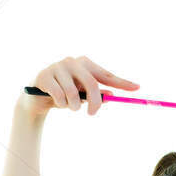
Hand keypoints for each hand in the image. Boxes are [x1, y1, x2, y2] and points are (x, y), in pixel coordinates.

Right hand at [20, 55, 139, 117]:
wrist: (38, 97)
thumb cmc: (65, 94)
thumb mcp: (83, 95)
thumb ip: (97, 95)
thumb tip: (112, 96)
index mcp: (84, 64)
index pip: (106, 75)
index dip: (121, 83)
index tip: (137, 88)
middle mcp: (72, 61)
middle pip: (92, 84)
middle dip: (95, 103)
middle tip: (93, 114)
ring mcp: (57, 67)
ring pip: (74, 94)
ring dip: (74, 107)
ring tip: (70, 107)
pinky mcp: (45, 76)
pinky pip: (60, 97)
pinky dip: (61, 104)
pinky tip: (57, 101)